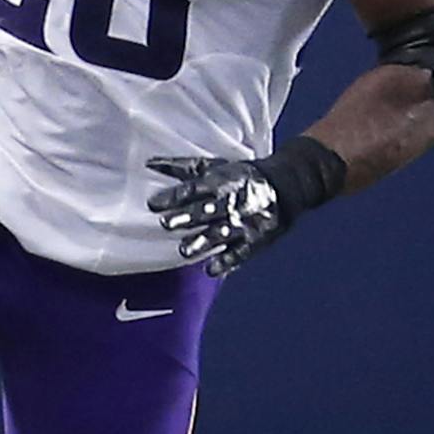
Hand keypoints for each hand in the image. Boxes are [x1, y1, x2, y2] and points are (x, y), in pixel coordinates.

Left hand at [146, 156, 284, 277]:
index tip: (154, 204)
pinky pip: (241, 252)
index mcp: (220, 181)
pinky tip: (211, 270)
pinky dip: (227, 261)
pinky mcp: (256, 239)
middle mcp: (231, 201)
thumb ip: (181, 168)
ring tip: (184, 251)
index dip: (174, 196)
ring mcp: (244, 222)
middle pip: (206, 210)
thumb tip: (148, 163)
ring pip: (221, 233)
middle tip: (165, 224)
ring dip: (202, 242)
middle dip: (186, 217)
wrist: (285, 185)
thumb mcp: (213, 167)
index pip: (194, 188)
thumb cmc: (240, 177)